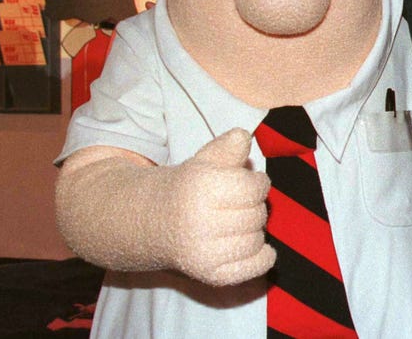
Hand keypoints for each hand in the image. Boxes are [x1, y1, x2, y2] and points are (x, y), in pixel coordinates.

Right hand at [159, 128, 274, 285]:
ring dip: (254, 229)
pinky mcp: (210, 274)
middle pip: (257, 214)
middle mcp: (200, 222)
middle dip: (254, 205)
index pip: (255, 187)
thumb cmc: (185, 188)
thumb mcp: (203, 161)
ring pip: (257, 239)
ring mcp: (204, 252)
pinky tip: (250, 244)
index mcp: (200, 188)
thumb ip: (227, 147)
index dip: (256, 182)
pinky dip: (262, 256)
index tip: (247, 182)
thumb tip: (244, 136)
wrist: (148, 225)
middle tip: (238, 204)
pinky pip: (255, 266)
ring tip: (236, 222)